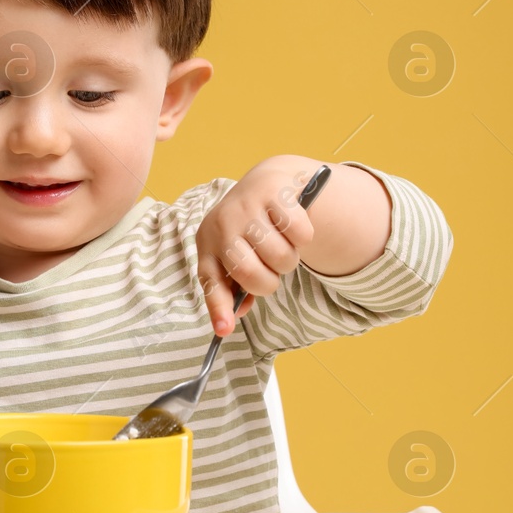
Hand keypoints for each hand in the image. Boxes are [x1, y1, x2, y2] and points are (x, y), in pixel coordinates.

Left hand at [195, 158, 317, 336]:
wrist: (266, 182)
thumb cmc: (249, 229)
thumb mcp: (236, 253)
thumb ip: (235, 286)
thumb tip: (233, 319)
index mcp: (208, 243)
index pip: (211, 280)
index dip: (218, 307)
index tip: (225, 329)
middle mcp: (222, 223)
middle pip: (249, 273)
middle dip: (269, 282)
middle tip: (272, 271)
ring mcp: (247, 206)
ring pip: (279, 256)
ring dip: (289, 261)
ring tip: (283, 247)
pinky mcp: (274, 192)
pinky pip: (299, 233)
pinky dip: (303, 238)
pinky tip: (293, 228)